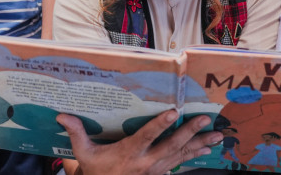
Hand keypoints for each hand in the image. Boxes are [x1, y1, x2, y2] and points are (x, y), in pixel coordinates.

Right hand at [57, 110, 221, 174]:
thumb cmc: (97, 171)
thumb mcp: (84, 155)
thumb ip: (77, 133)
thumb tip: (62, 115)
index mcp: (130, 153)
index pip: (147, 136)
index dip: (160, 124)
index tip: (173, 112)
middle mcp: (147, 161)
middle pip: (172, 145)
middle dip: (190, 132)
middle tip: (204, 120)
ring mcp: (157, 168)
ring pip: (182, 155)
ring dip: (200, 144)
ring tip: (218, 135)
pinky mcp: (162, 172)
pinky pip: (182, 162)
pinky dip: (196, 154)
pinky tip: (209, 148)